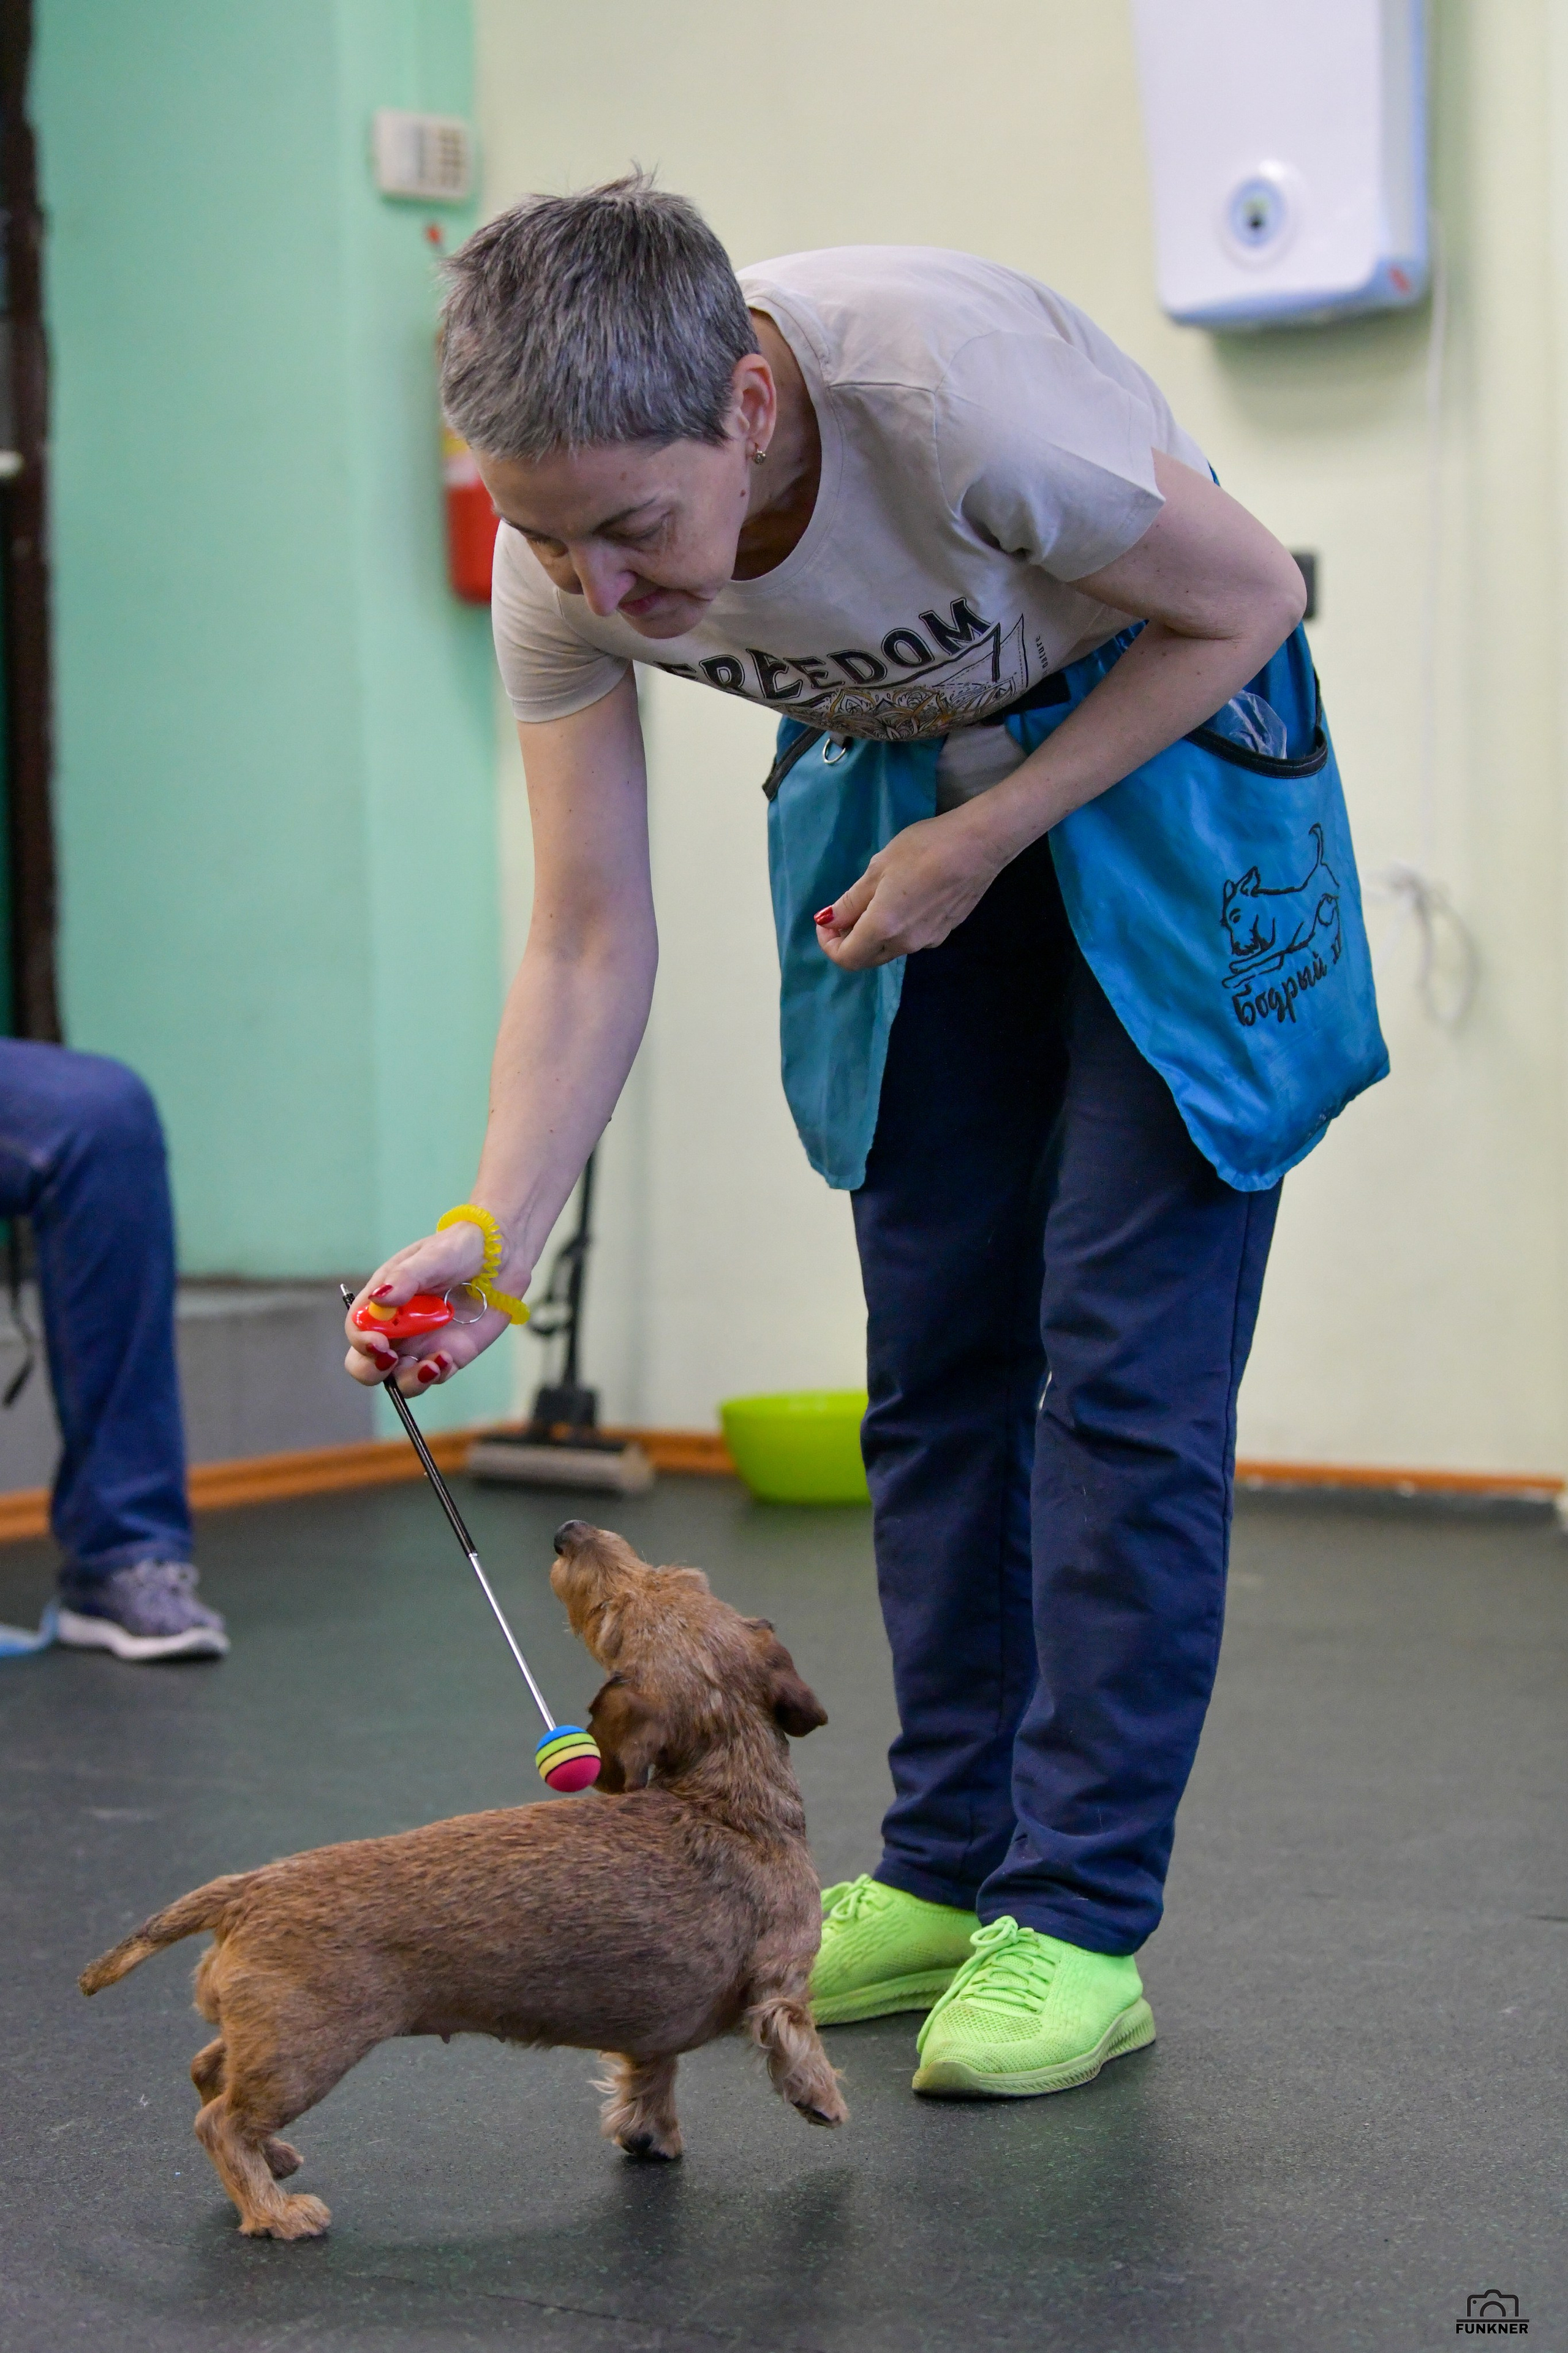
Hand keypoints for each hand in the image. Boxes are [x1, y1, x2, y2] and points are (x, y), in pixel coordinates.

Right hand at [344, 1220, 524, 1395]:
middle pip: (367, 1363)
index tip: (378, 1342)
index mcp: (382, 1302)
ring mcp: (421, 1345)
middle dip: (372, 1370)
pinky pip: (434, 1376)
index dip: (361, 1341)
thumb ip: (405, 1278)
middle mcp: (396, 1328)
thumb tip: (380, 1300)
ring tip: (430, 1366)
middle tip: (391, 1360)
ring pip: (400, 1379)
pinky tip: (447, 1358)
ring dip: (409, 1380)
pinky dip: (436, 1374)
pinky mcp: (448, 1355)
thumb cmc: (459, 1248)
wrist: (500, 1257)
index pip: (358, 1329)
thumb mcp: (432, 1256)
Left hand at [812, 811, 1004, 970]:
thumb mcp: (878, 869)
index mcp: (883, 927)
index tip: (827, 921)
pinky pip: (912, 938)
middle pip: (867, 958)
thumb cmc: (924, 848)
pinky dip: (898, 927)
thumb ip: (851, 901)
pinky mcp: (945, 931)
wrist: (979, 844)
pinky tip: (907, 897)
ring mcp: (929, 940)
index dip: (829, 944)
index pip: (846, 958)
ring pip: (890, 948)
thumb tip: (829, 920)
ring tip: (877, 898)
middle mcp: (905, 943)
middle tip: (847, 911)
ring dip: (874, 933)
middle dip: (849, 941)